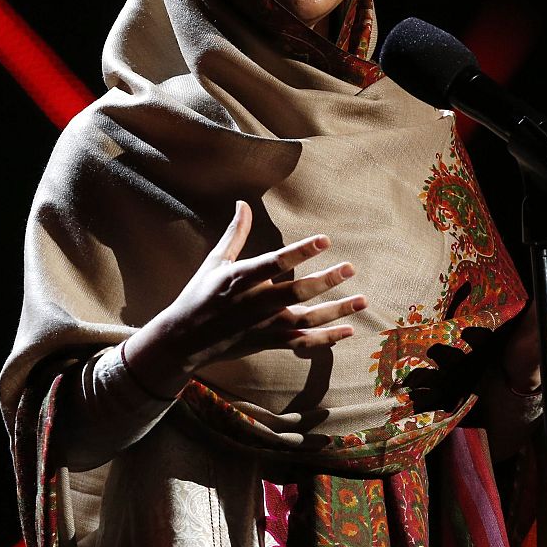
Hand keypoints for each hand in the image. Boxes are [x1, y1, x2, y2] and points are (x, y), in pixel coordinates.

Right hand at [123, 201, 366, 397]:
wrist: (183, 341)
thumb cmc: (199, 295)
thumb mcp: (214, 262)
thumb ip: (235, 234)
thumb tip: (242, 203)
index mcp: (240, 279)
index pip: (275, 262)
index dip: (301, 251)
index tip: (325, 240)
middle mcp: (255, 304)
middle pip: (297, 293)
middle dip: (325, 281)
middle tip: (350, 268)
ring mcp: (264, 326)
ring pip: (306, 319)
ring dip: (336, 311)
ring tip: (363, 300)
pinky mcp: (269, 342)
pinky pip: (302, 342)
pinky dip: (326, 338)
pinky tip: (348, 330)